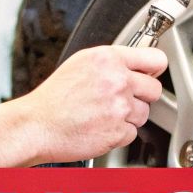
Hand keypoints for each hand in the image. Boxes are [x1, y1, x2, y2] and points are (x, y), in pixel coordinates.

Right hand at [9, 45, 166, 163]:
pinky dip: (119, 134)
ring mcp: (119, 107)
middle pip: (154, 89)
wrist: (37, 125)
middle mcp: (117, 80)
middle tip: (122, 99)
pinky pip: (132, 133)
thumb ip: (112, 62)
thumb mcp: (81, 64)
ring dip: (129, 116)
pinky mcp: (118, 131)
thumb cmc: (54, 98)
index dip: (155, 68)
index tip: (152, 73)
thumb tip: (138, 64)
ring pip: (144, 113)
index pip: (155, 58)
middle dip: (142, 95)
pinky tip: (100, 127)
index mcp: (108, 59)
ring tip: (104, 114)